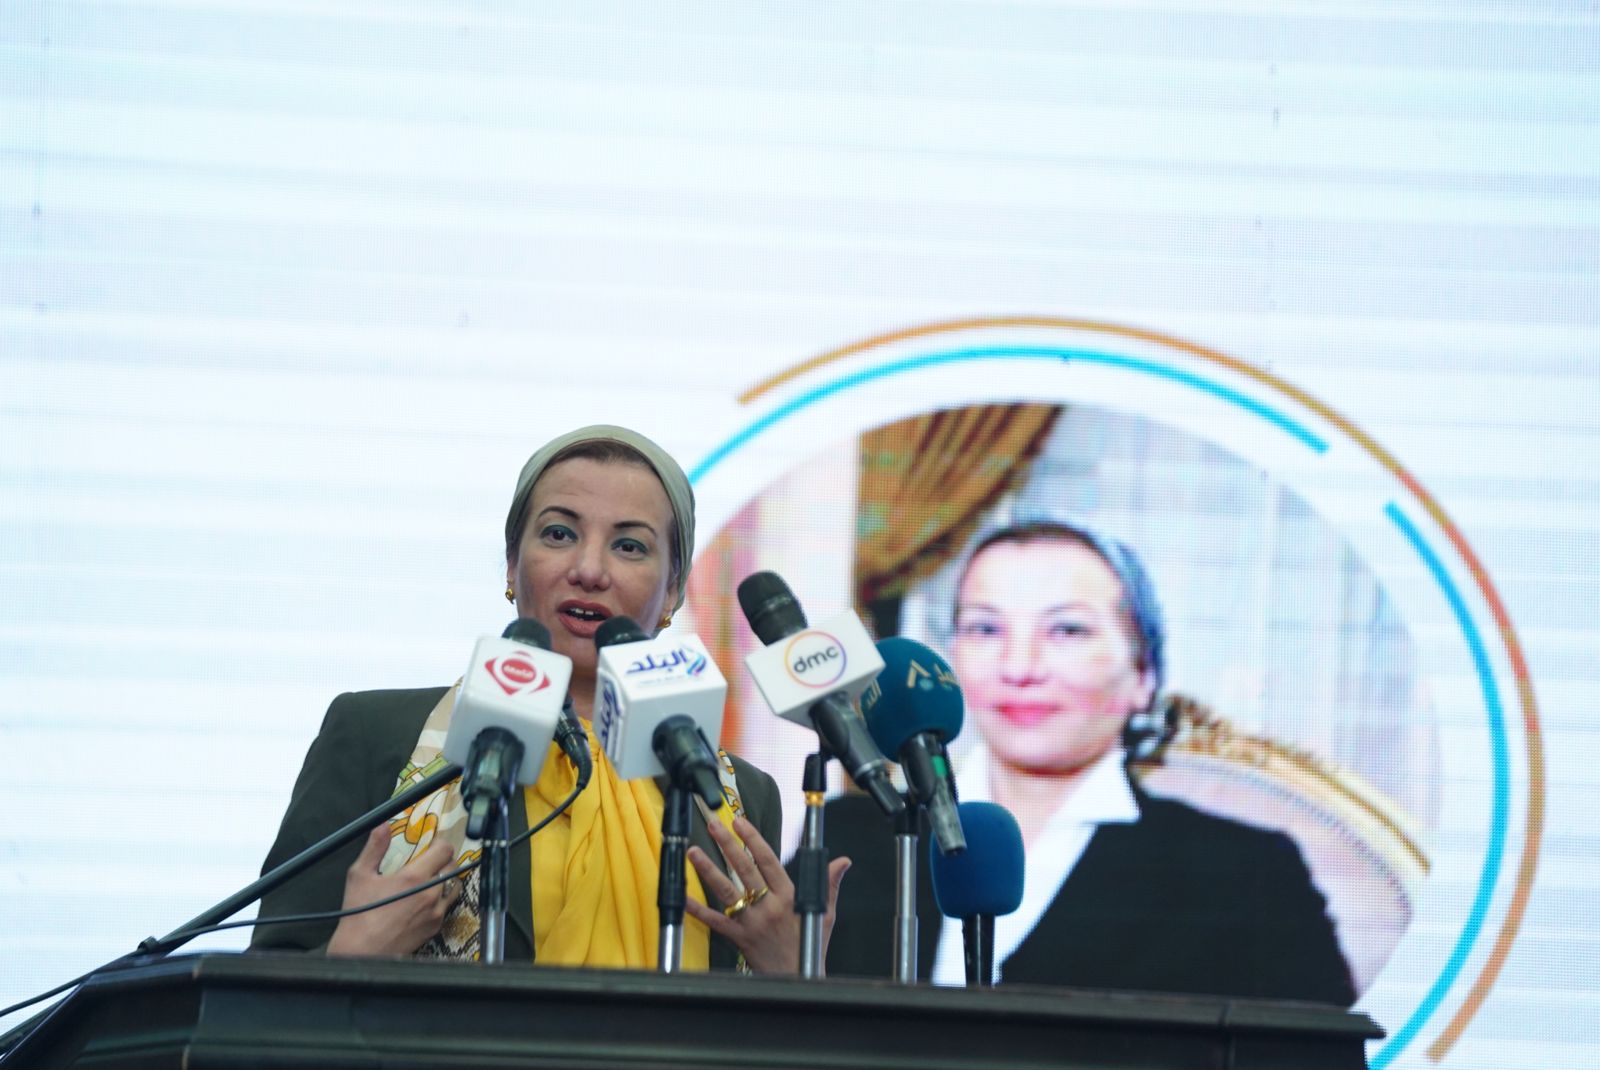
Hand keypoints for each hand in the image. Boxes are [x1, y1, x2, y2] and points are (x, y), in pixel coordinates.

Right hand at [326, 824, 462, 956]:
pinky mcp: (436, 927)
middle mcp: (431, 893)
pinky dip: (441, 899)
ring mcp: (436, 912)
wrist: (362, 951)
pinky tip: (424, 901)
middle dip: (443, 860)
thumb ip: (375, 847)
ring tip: (428, 881)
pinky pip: (447, 906)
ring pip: (454, 886)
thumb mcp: (360, 875)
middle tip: (428, 862)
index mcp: (415, 877)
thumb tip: (383, 825)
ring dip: (446, 879)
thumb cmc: (358, 914)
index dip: (440, 844)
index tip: (432, 845)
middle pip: (453, 866)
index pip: (444, 850)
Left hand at [684, 814, 849, 975]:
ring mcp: (751, 923)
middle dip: (727, 845)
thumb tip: (843, 861)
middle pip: (744, 870)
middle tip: (714, 825)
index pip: (769, 861)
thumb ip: (829, 884)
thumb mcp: (824, 913)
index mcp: (789, 897)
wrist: (797, 980)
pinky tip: (684, 897)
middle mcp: (768, 907)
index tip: (741, 821)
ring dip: (708, 870)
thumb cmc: (810, 945)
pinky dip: (698, 910)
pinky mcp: (739, 938)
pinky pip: (715, 921)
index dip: (754, 839)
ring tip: (693, 852)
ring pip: (726, 891)